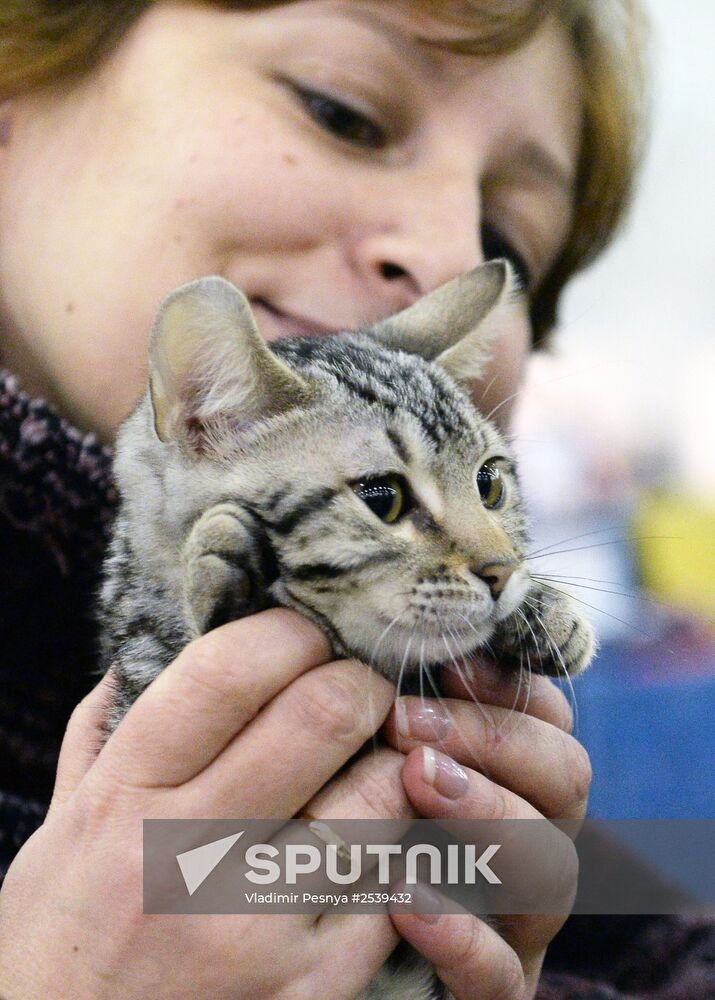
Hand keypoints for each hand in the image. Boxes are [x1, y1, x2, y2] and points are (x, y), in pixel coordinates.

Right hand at [0, 609, 407, 999]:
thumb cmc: (59, 946)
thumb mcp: (54, 836)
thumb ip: (98, 740)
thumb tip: (132, 659)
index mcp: (123, 796)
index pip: (228, 671)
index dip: (290, 631)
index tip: (310, 633)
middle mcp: (187, 854)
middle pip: (323, 715)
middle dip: (362, 683)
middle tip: (364, 687)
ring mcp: (256, 926)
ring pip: (379, 796)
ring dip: (393, 764)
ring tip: (377, 764)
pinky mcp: (311, 987)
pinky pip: (394, 886)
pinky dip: (399, 850)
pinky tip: (377, 845)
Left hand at [384, 662, 591, 999]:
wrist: (328, 948)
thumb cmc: (352, 827)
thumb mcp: (377, 758)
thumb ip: (400, 710)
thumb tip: (376, 641)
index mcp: (518, 779)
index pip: (548, 717)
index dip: (504, 685)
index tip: (442, 662)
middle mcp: (533, 841)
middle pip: (566, 778)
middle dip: (494, 738)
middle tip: (408, 720)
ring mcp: (520, 920)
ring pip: (550, 866)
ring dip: (488, 813)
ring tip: (415, 781)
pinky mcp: (496, 988)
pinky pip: (502, 974)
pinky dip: (462, 933)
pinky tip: (404, 894)